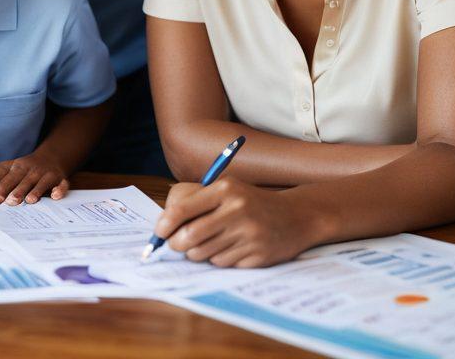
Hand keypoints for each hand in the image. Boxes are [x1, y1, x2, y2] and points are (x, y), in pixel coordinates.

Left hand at [0, 152, 69, 204]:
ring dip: (33, 190)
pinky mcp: (59, 179)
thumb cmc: (24, 171)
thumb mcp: (8, 172)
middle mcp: (28, 168)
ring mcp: (44, 173)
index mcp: (13, 167)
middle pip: (17, 177)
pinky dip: (58, 189)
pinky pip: (60, 184)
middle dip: (9, 188)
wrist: (52, 158)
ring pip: (38, 181)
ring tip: (28, 201)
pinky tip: (55, 196)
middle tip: (3, 200)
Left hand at [154, 177, 316, 267]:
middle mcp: (237, 210)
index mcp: (225, 190)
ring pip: (205, 253)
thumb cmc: (250, 202)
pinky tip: (230, 248)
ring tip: (205, 244)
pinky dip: (219, 259)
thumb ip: (198, 203)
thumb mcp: (227, 190)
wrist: (295, 216)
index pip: (184, 209)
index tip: (158, 232)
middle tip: (175, 244)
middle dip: (177, 244)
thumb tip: (165, 226)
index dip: (165, 224)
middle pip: (190, 236)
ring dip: (198, 253)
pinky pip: (224, 264)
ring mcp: (249, 234)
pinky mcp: (258, 255)